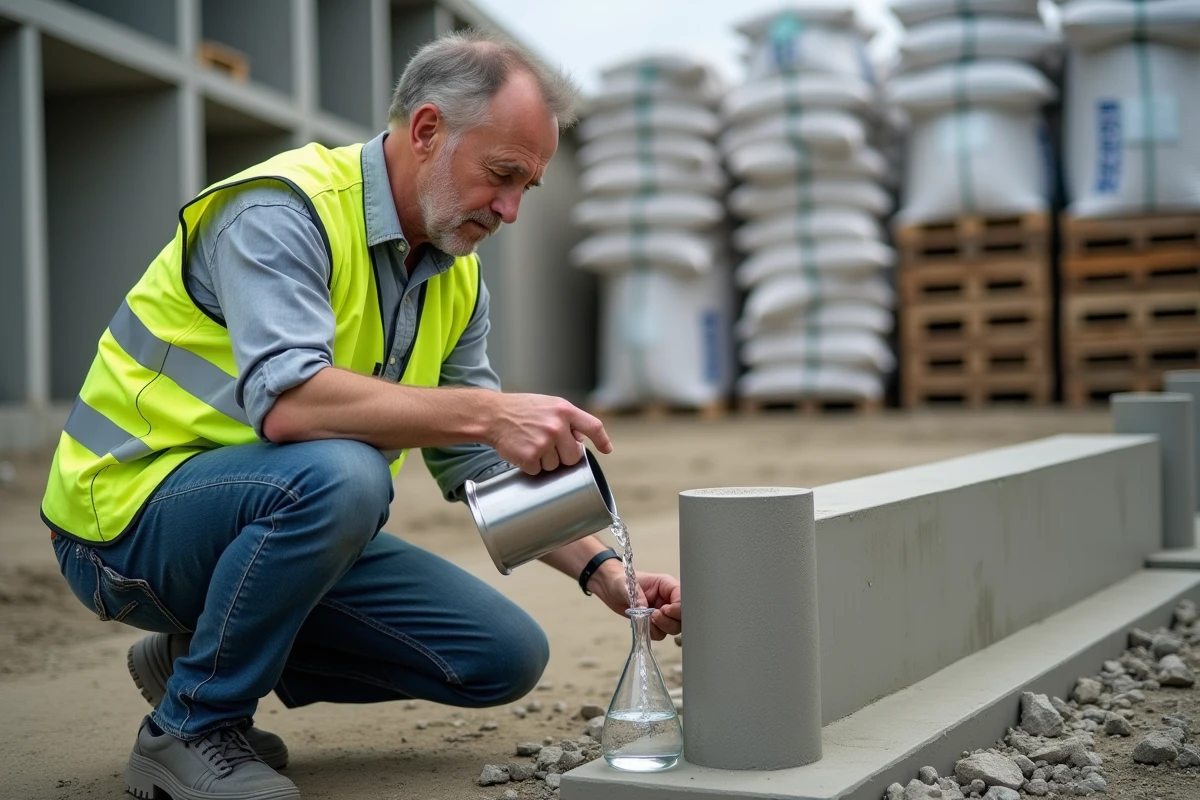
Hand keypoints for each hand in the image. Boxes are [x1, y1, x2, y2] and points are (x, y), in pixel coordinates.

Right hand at [488, 393, 612, 474]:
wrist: (493, 414)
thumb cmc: (521, 410)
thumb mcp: (548, 405)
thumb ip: (567, 418)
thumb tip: (581, 438)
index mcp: (564, 410)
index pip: (593, 426)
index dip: (602, 440)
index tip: (606, 450)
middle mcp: (556, 426)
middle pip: (574, 456)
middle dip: (564, 456)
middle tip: (548, 446)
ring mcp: (543, 442)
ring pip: (555, 466)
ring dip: (544, 461)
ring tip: (531, 444)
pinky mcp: (530, 456)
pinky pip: (538, 471)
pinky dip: (530, 466)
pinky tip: (523, 451)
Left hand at [590, 561, 681, 640]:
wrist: (610, 589)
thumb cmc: (620, 581)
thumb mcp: (626, 585)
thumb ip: (637, 596)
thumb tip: (644, 609)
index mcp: (666, 585)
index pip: (683, 598)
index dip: (676, 608)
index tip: (662, 610)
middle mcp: (668, 599)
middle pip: (682, 617)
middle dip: (669, 621)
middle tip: (653, 616)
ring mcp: (662, 612)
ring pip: (674, 628)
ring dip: (660, 628)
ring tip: (646, 619)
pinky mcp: (655, 623)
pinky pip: (661, 634)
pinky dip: (652, 633)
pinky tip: (642, 624)